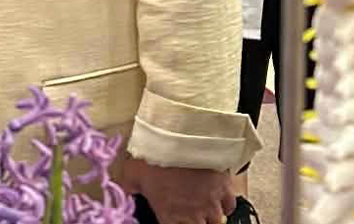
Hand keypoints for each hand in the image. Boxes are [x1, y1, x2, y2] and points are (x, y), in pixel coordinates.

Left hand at [119, 158, 234, 223]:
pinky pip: (230, 206)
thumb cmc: (156, 156)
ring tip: (206, 211)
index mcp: (169, 215)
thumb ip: (129, 187)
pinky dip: (225, 206)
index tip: (174, 220)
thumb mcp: (132, 172)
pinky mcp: (224, 188)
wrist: (182, 137)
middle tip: (192, 216)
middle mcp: (192, 214)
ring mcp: (210, 203)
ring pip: (216, 222)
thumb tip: (123, 190)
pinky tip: (220, 201)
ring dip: (210, 218)